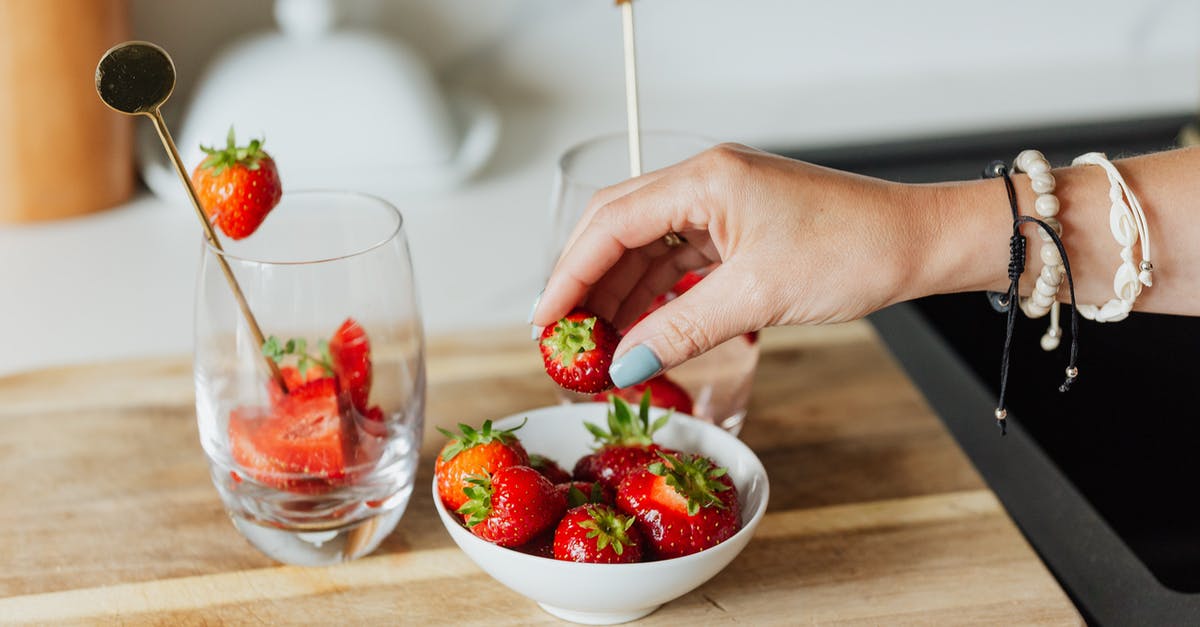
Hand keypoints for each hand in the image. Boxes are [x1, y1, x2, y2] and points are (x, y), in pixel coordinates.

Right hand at [531, 143, 935, 387]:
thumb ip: (681, 328)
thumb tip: (623, 362)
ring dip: (620, 292)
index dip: (569, 272)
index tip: (545, 319)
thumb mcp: (758, 297)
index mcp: (705, 180)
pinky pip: (678, 258)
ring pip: (647, 246)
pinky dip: (656, 293)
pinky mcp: (738, 226)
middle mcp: (706, 182)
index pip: (611, 222)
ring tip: (600, 342)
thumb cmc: (854, 250)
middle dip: (587, 282)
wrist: (917, 243)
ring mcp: (722, 202)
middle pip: (619, 228)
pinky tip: (643, 327)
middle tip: (566, 336)